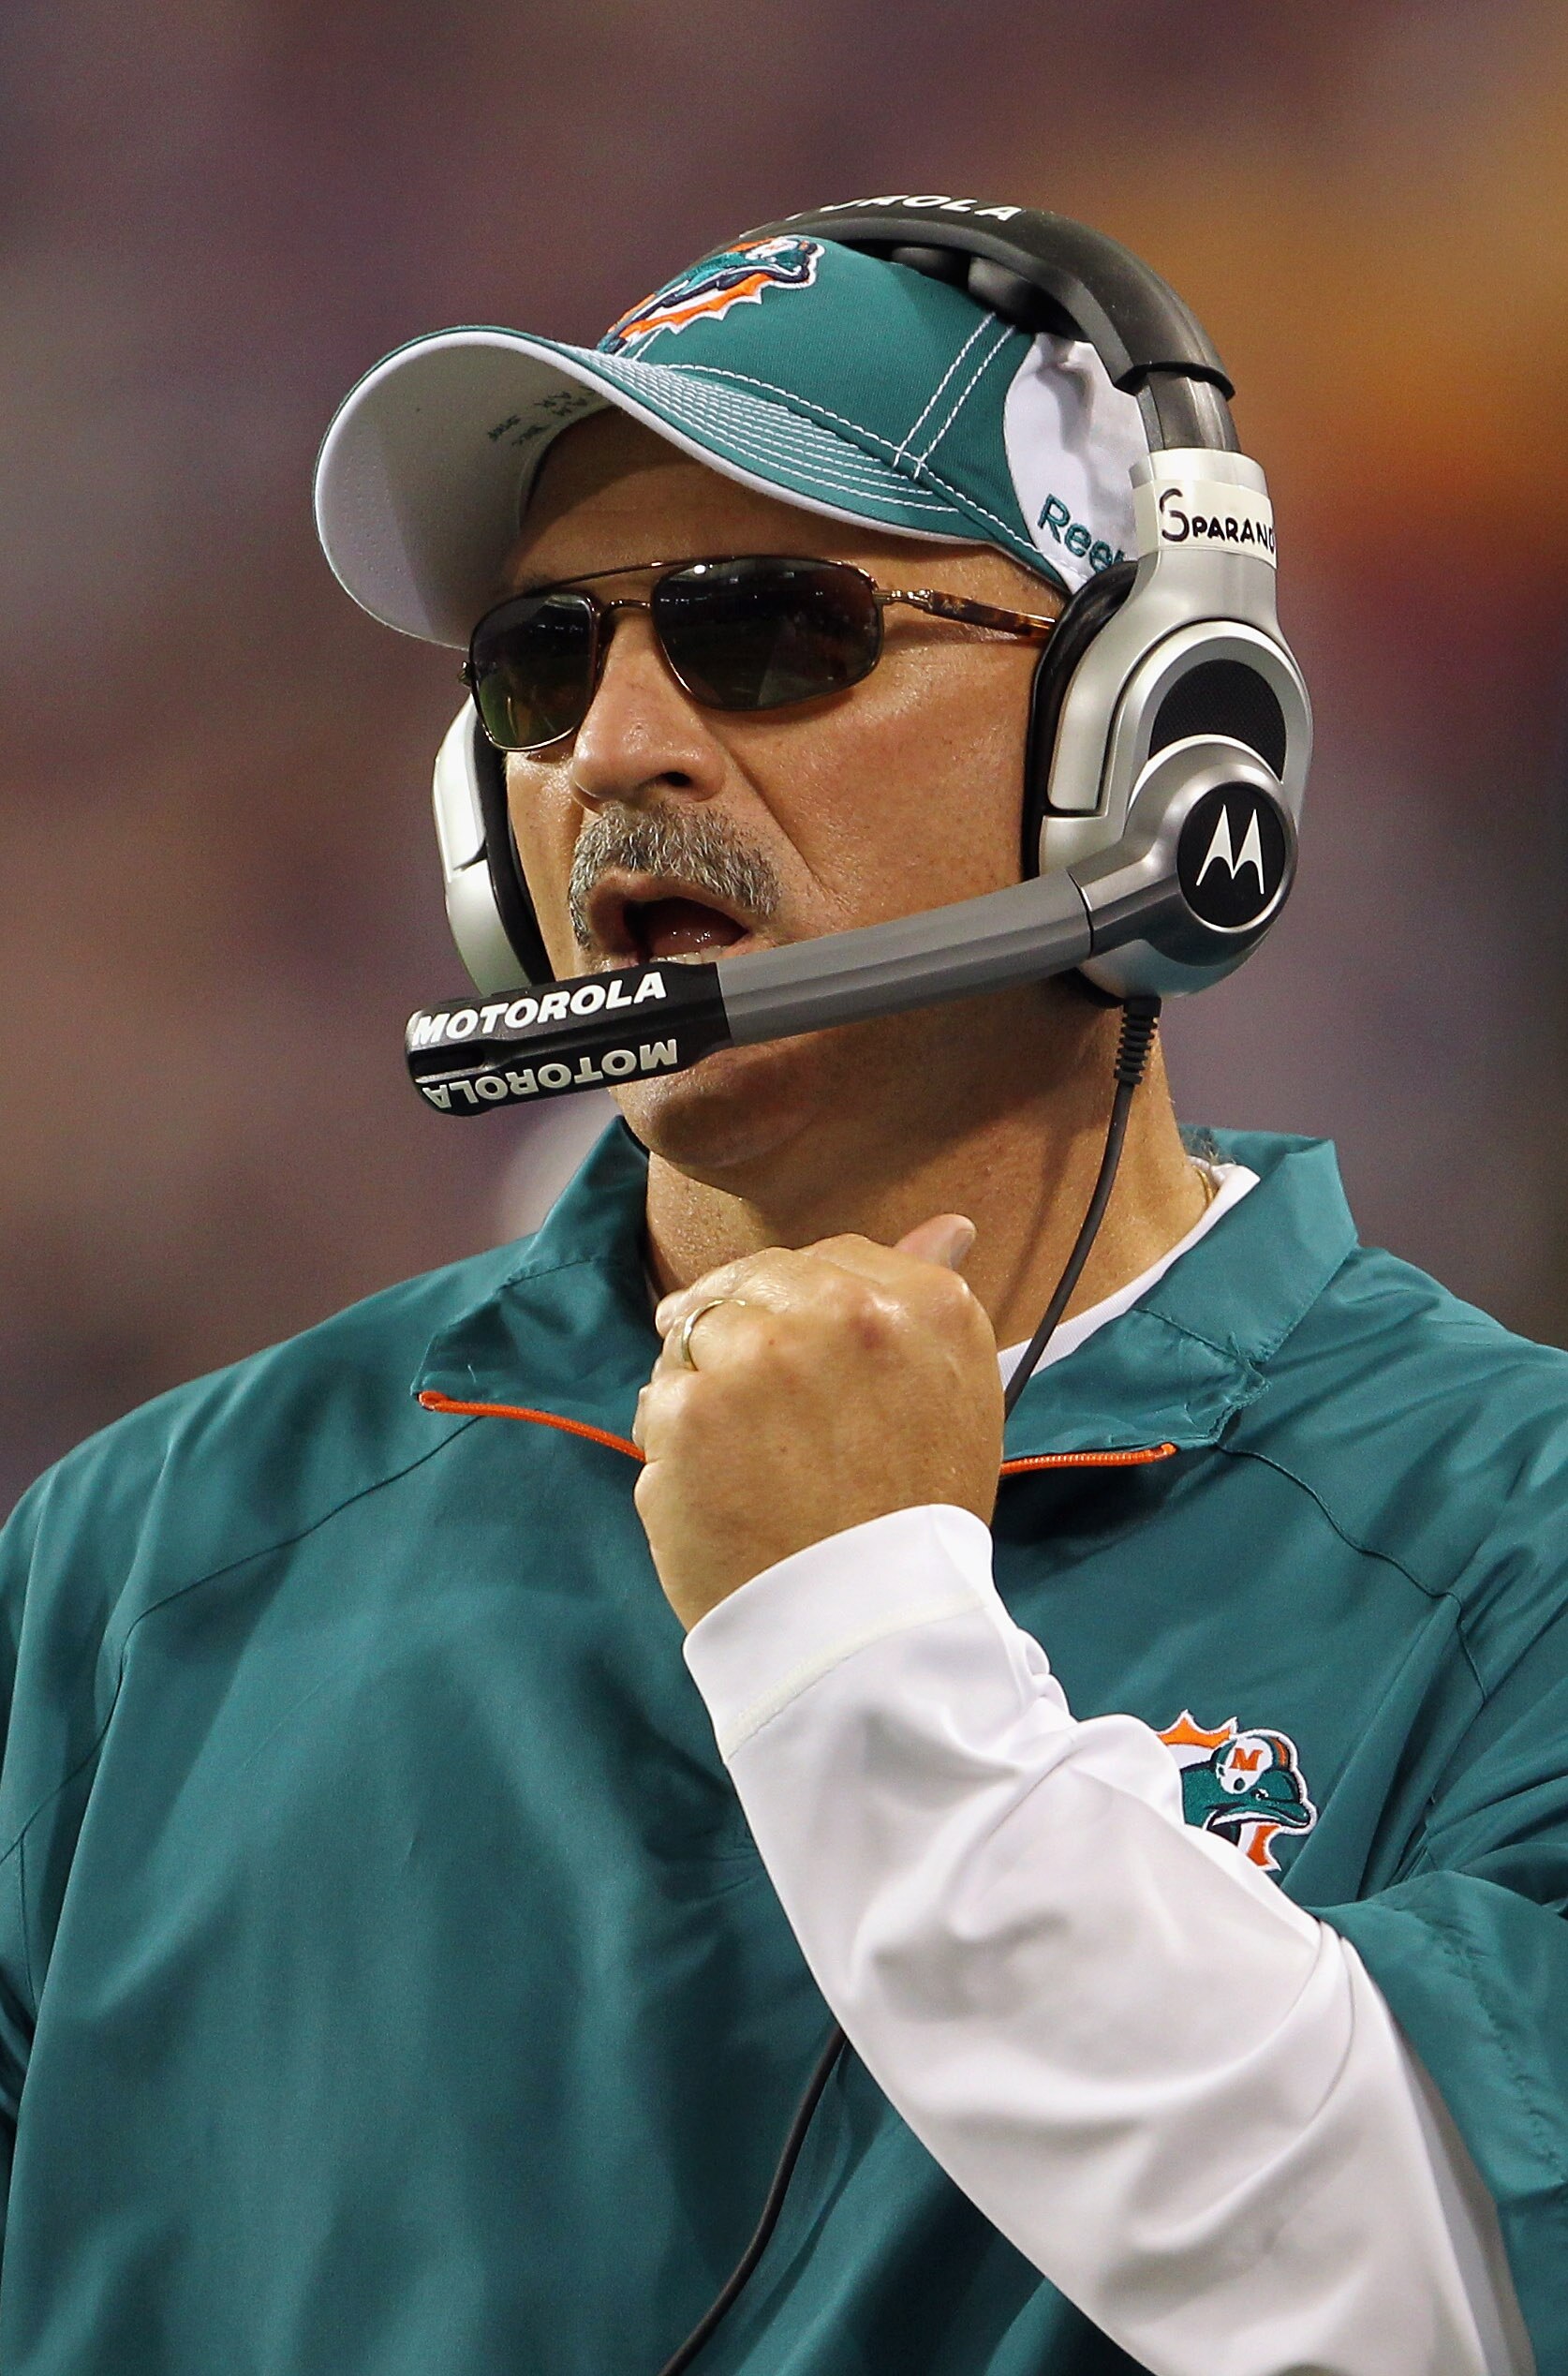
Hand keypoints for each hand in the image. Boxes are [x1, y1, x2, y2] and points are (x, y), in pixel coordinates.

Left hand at [634, 1216, 1002, 1628]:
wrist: (867, 1628)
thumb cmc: (917, 1519)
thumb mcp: (955, 1396)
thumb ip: (932, 1300)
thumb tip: (948, 1226)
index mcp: (923, 1304)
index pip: (832, 1259)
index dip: (806, 1309)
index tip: (806, 1357)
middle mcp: (841, 1311)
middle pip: (755, 1280)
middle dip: (746, 1331)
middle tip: (759, 1409)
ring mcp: (758, 1356)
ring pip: (697, 1329)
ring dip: (704, 1382)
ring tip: (742, 1457)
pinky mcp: (689, 1407)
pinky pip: (659, 1397)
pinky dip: (672, 1441)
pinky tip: (714, 1488)